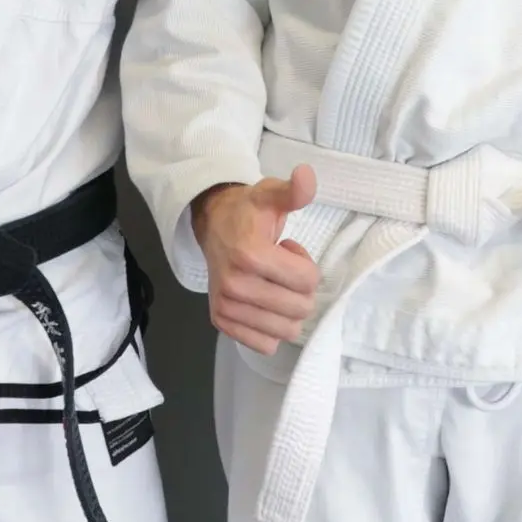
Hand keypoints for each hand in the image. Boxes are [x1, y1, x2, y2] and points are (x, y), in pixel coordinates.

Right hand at [192, 167, 320, 353]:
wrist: (213, 225)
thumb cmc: (249, 212)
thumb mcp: (271, 195)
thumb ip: (294, 190)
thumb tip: (307, 176)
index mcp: (251, 255)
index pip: (308, 281)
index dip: (307, 265)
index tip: (289, 250)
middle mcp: (235, 286)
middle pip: (300, 309)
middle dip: (300, 289)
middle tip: (281, 268)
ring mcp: (226, 307)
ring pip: (285, 331)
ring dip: (287, 309)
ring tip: (272, 283)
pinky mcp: (221, 322)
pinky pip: (265, 345)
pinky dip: (271, 328)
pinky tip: (262, 303)